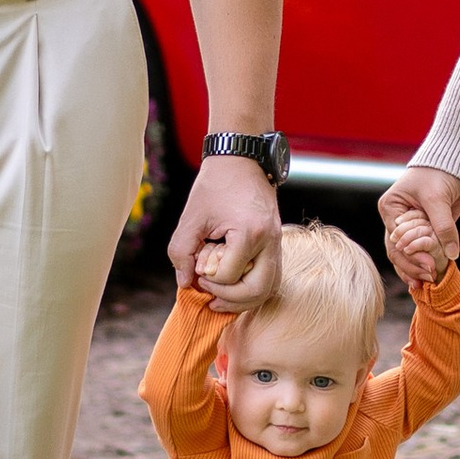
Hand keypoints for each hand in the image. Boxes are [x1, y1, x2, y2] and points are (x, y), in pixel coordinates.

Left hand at [171, 152, 281, 307]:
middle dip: (230, 299)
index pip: (228, 276)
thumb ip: (181, 252)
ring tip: (220, 299)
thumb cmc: (216, 184)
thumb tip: (185, 283)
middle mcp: (270, 241)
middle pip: (257, 291)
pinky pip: (270, 276)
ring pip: (268, 288)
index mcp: (250, 233)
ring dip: (244, 299)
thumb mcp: (191, 217)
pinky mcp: (276, 243)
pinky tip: (233, 287)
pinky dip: (252, 287)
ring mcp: (278, 243)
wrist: (242, 158)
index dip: (207, 278)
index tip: (195, 265)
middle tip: (208, 294)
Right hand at [379, 161, 459, 289]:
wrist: (456, 165)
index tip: (428, 266)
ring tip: (426, 284)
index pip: (395, 239)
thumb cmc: (439, 174)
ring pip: (406, 255)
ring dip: (415, 270)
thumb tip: (451, 254)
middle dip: (412, 266)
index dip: (410, 255)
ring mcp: (409, 227)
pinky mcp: (424, 231)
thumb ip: (444, 227)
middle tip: (429, 277)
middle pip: (397, 250)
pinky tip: (427, 279)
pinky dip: (423, 264)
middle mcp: (395, 220)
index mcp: (390, 208)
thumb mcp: (438, 200)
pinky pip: (420, 252)